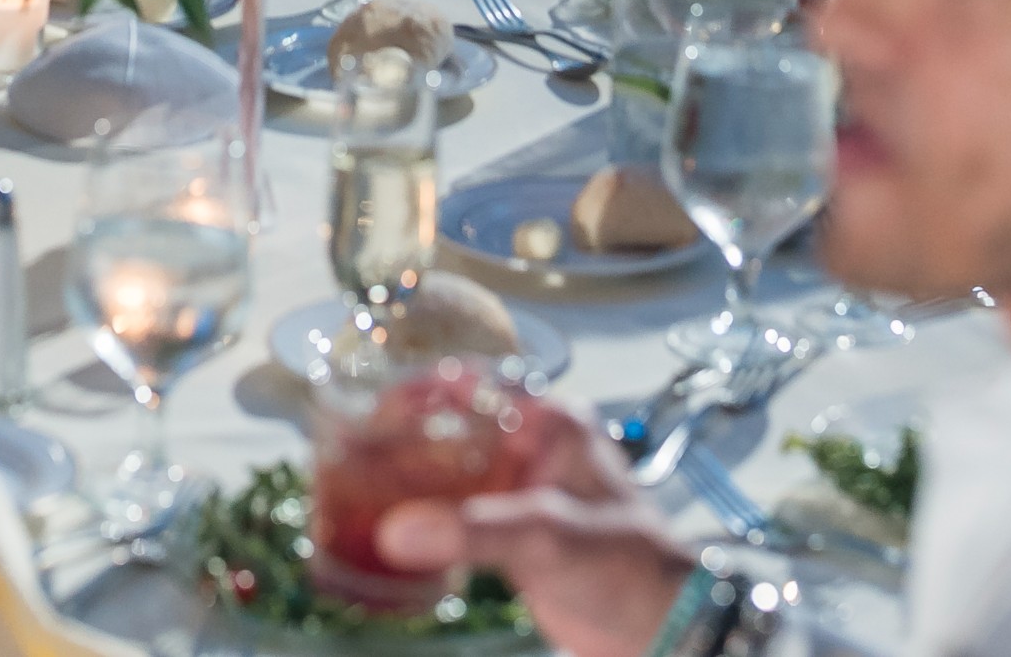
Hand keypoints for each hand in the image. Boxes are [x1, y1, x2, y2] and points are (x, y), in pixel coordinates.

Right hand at [371, 408, 691, 656]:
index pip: (471, 384)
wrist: (661, 626)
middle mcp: (532, 450)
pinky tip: (390, 536)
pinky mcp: (514, 537)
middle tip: (349, 455)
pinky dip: (423, 523)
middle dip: (400, 441)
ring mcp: (520, 494)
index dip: (417, 390)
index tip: (368, 408)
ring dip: (408, 483)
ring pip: (449, 474)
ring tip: (355, 492)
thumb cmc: (629, 564)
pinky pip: (456, 518)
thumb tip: (397, 532)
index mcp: (550, 424)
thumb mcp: (548, 535)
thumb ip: (474, 529)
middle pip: (450, 429)